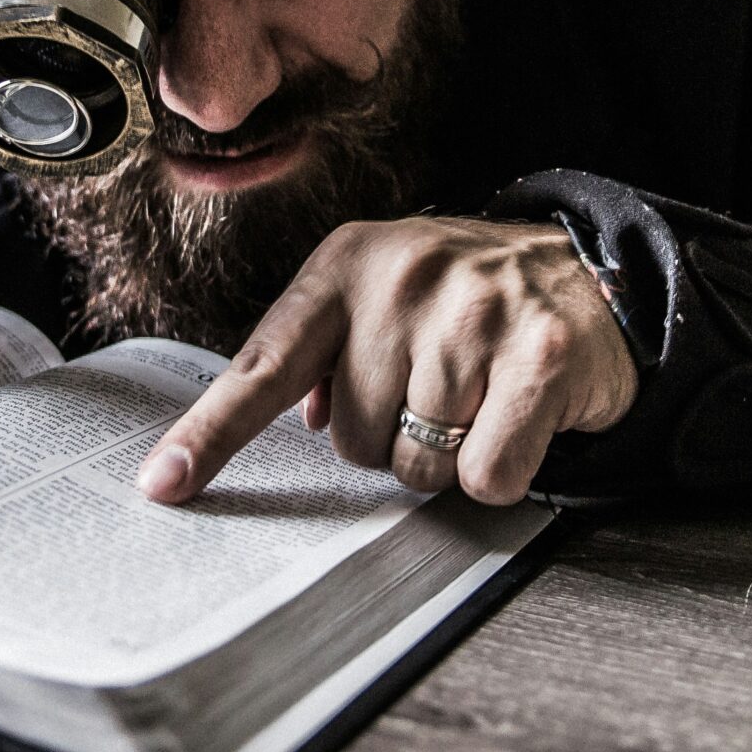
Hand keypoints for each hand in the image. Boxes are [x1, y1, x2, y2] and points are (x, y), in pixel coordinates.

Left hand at [137, 216, 639, 506]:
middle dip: (391, 438)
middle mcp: (404, 281)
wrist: (587, 270)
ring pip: (417, 466)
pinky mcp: (541, 355)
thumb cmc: (464, 300)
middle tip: (435, 389)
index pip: (263, 365)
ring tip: (479, 395)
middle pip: (351, 440)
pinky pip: (486, 476)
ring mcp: (475, 314)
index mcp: (346, 266)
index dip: (211, 433)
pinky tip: (519, 417)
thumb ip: (323, 349)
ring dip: (447, 456)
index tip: (163, 485)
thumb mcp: (381, 295)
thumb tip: (297, 418)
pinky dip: (502, 471)